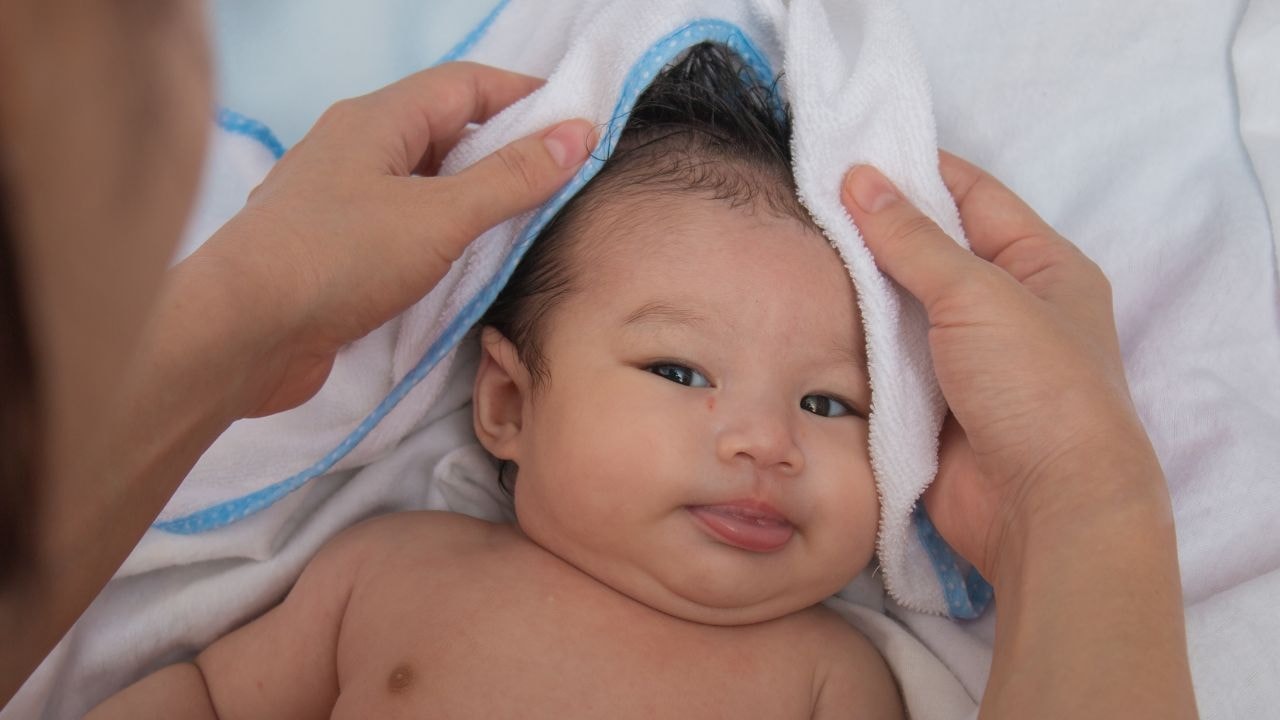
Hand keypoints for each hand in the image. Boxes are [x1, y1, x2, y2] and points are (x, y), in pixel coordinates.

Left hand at [184, 62, 595, 416]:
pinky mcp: (330, 249)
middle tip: (561, 173)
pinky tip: (461, 260)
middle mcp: (353, 147)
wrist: (238, 334)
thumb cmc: (336, 260)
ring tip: (524, 217)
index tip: (578, 119)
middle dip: (503, 144)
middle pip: (443, 128)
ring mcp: (338, 199)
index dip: (526, 94)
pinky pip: (400, 223)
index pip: (466, 84)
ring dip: (471, 191)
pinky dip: (439, 231)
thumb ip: (511, 178)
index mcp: (376, 119)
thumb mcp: (439, 216)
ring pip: (420, 179)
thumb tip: (578, 132)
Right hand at [841, 153, 1167, 586]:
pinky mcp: (931, 407)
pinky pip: (886, 361)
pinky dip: (854, 342)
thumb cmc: (1037, 388)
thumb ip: (913, 238)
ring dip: (859, 288)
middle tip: (808, 198)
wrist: (1045, 509)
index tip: (852, 151)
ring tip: (795, 248)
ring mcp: (966, 360)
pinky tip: (808, 316)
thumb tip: (860, 178)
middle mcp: (1006, 308)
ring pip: (901, 308)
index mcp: (1042, 265)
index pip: (972, 196)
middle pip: (931, 252)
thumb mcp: (978, 294)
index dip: (916, 170)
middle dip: (876, 229)